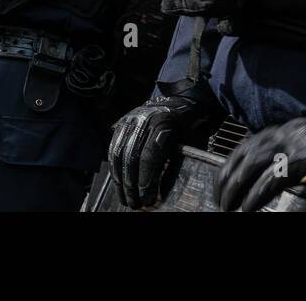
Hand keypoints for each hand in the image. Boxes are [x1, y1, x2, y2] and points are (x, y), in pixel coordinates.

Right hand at [108, 95, 212, 209]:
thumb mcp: (190, 146)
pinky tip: (119, 180)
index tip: (146, 199)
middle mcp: (144, 120)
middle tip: (134, 204)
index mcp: (163, 124)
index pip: (149, 156)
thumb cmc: (190, 127)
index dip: (145, 180)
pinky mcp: (124, 121)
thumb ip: (175, 166)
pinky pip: (114, 146)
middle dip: (131, 184)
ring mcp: (131, 119)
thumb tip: (161, 193)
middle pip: (131, 156)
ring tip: (124, 197)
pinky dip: (115, 166)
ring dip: (120, 179)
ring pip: (119, 152)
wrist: (184, 101)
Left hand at [216, 112, 305, 211]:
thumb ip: (282, 151)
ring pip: (249, 169)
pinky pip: (269, 182)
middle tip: (219, 198)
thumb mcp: (300, 139)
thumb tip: (264, 168)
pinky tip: (248, 207)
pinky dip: (256, 196)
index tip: (221, 181)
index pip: (243, 148)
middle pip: (241, 158)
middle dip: (226, 180)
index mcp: (277, 132)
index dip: (229, 166)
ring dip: (235, 189)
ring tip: (227, 205)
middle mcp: (277, 136)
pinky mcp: (297, 162)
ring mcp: (286, 148)